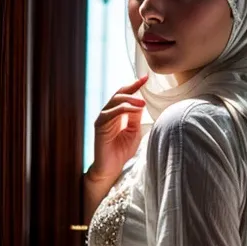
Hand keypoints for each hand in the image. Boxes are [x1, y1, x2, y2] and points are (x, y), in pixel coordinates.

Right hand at [85, 76, 147, 204]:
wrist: (112, 168)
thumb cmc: (122, 151)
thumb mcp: (134, 131)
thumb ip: (136, 116)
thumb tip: (141, 101)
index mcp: (117, 113)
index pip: (125, 94)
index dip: (135, 85)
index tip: (146, 77)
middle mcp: (108, 112)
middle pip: (119, 93)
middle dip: (132, 87)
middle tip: (144, 82)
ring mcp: (103, 118)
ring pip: (116, 100)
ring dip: (130, 99)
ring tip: (143, 103)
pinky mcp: (100, 125)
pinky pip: (112, 112)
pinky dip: (124, 109)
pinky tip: (134, 110)